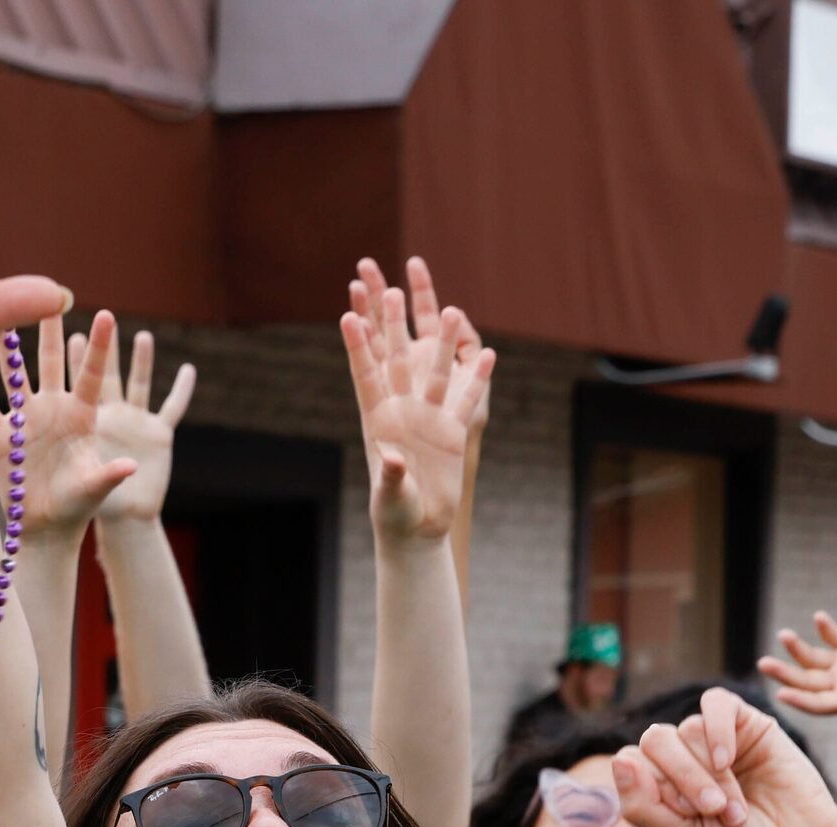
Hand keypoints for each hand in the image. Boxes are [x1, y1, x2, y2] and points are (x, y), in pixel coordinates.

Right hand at [0, 311, 135, 536]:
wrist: (46, 529)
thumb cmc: (77, 509)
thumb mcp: (93, 491)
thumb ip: (108, 476)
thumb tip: (131, 467)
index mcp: (82, 418)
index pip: (92, 375)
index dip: (99, 346)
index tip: (107, 314)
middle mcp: (54, 410)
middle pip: (52, 362)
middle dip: (50, 329)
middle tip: (49, 294)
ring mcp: (27, 419)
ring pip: (16, 374)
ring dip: (7, 346)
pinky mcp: (2, 434)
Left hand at [92, 329, 195, 523]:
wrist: (110, 521)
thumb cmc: (75, 503)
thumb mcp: (79, 481)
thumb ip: (87, 466)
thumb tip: (102, 459)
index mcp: (79, 420)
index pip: (83, 379)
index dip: (85, 354)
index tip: (77, 327)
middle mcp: (106, 415)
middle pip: (105, 373)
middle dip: (103, 346)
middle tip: (100, 313)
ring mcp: (132, 423)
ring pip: (138, 384)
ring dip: (142, 361)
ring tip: (143, 336)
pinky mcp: (157, 436)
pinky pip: (173, 409)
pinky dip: (182, 391)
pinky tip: (188, 371)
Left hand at [340, 289, 494, 540]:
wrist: (419, 525)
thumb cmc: (394, 511)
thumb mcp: (389, 495)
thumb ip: (390, 475)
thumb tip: (391, 458)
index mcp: (377, 419)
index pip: (365, 375)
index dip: (357, 346)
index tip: (348, 315)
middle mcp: (402, 410)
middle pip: (399, 361)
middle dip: (394, 328)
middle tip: (391, 290)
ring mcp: (429, 417)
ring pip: (437, 372)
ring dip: (443, 343)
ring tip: (452, 310)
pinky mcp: (452, 430)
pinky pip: (466, 400)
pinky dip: (477, 379)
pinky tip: (488, 355)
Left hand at [613, 688, 836, 826]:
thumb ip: (642, 805)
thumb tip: (618, 759)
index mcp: (659, 786)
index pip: (631, 763)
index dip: (652, 786)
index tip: (686, 818)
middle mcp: (683, 760)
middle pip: (655, 740)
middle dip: (681, 776)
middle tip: (712, 811)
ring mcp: (713, 739)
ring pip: (687, 729)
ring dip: (709, 772)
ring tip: (734, 809)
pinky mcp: (745, 723)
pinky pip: (715, 703)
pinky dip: (717, 729)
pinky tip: (728, 759)